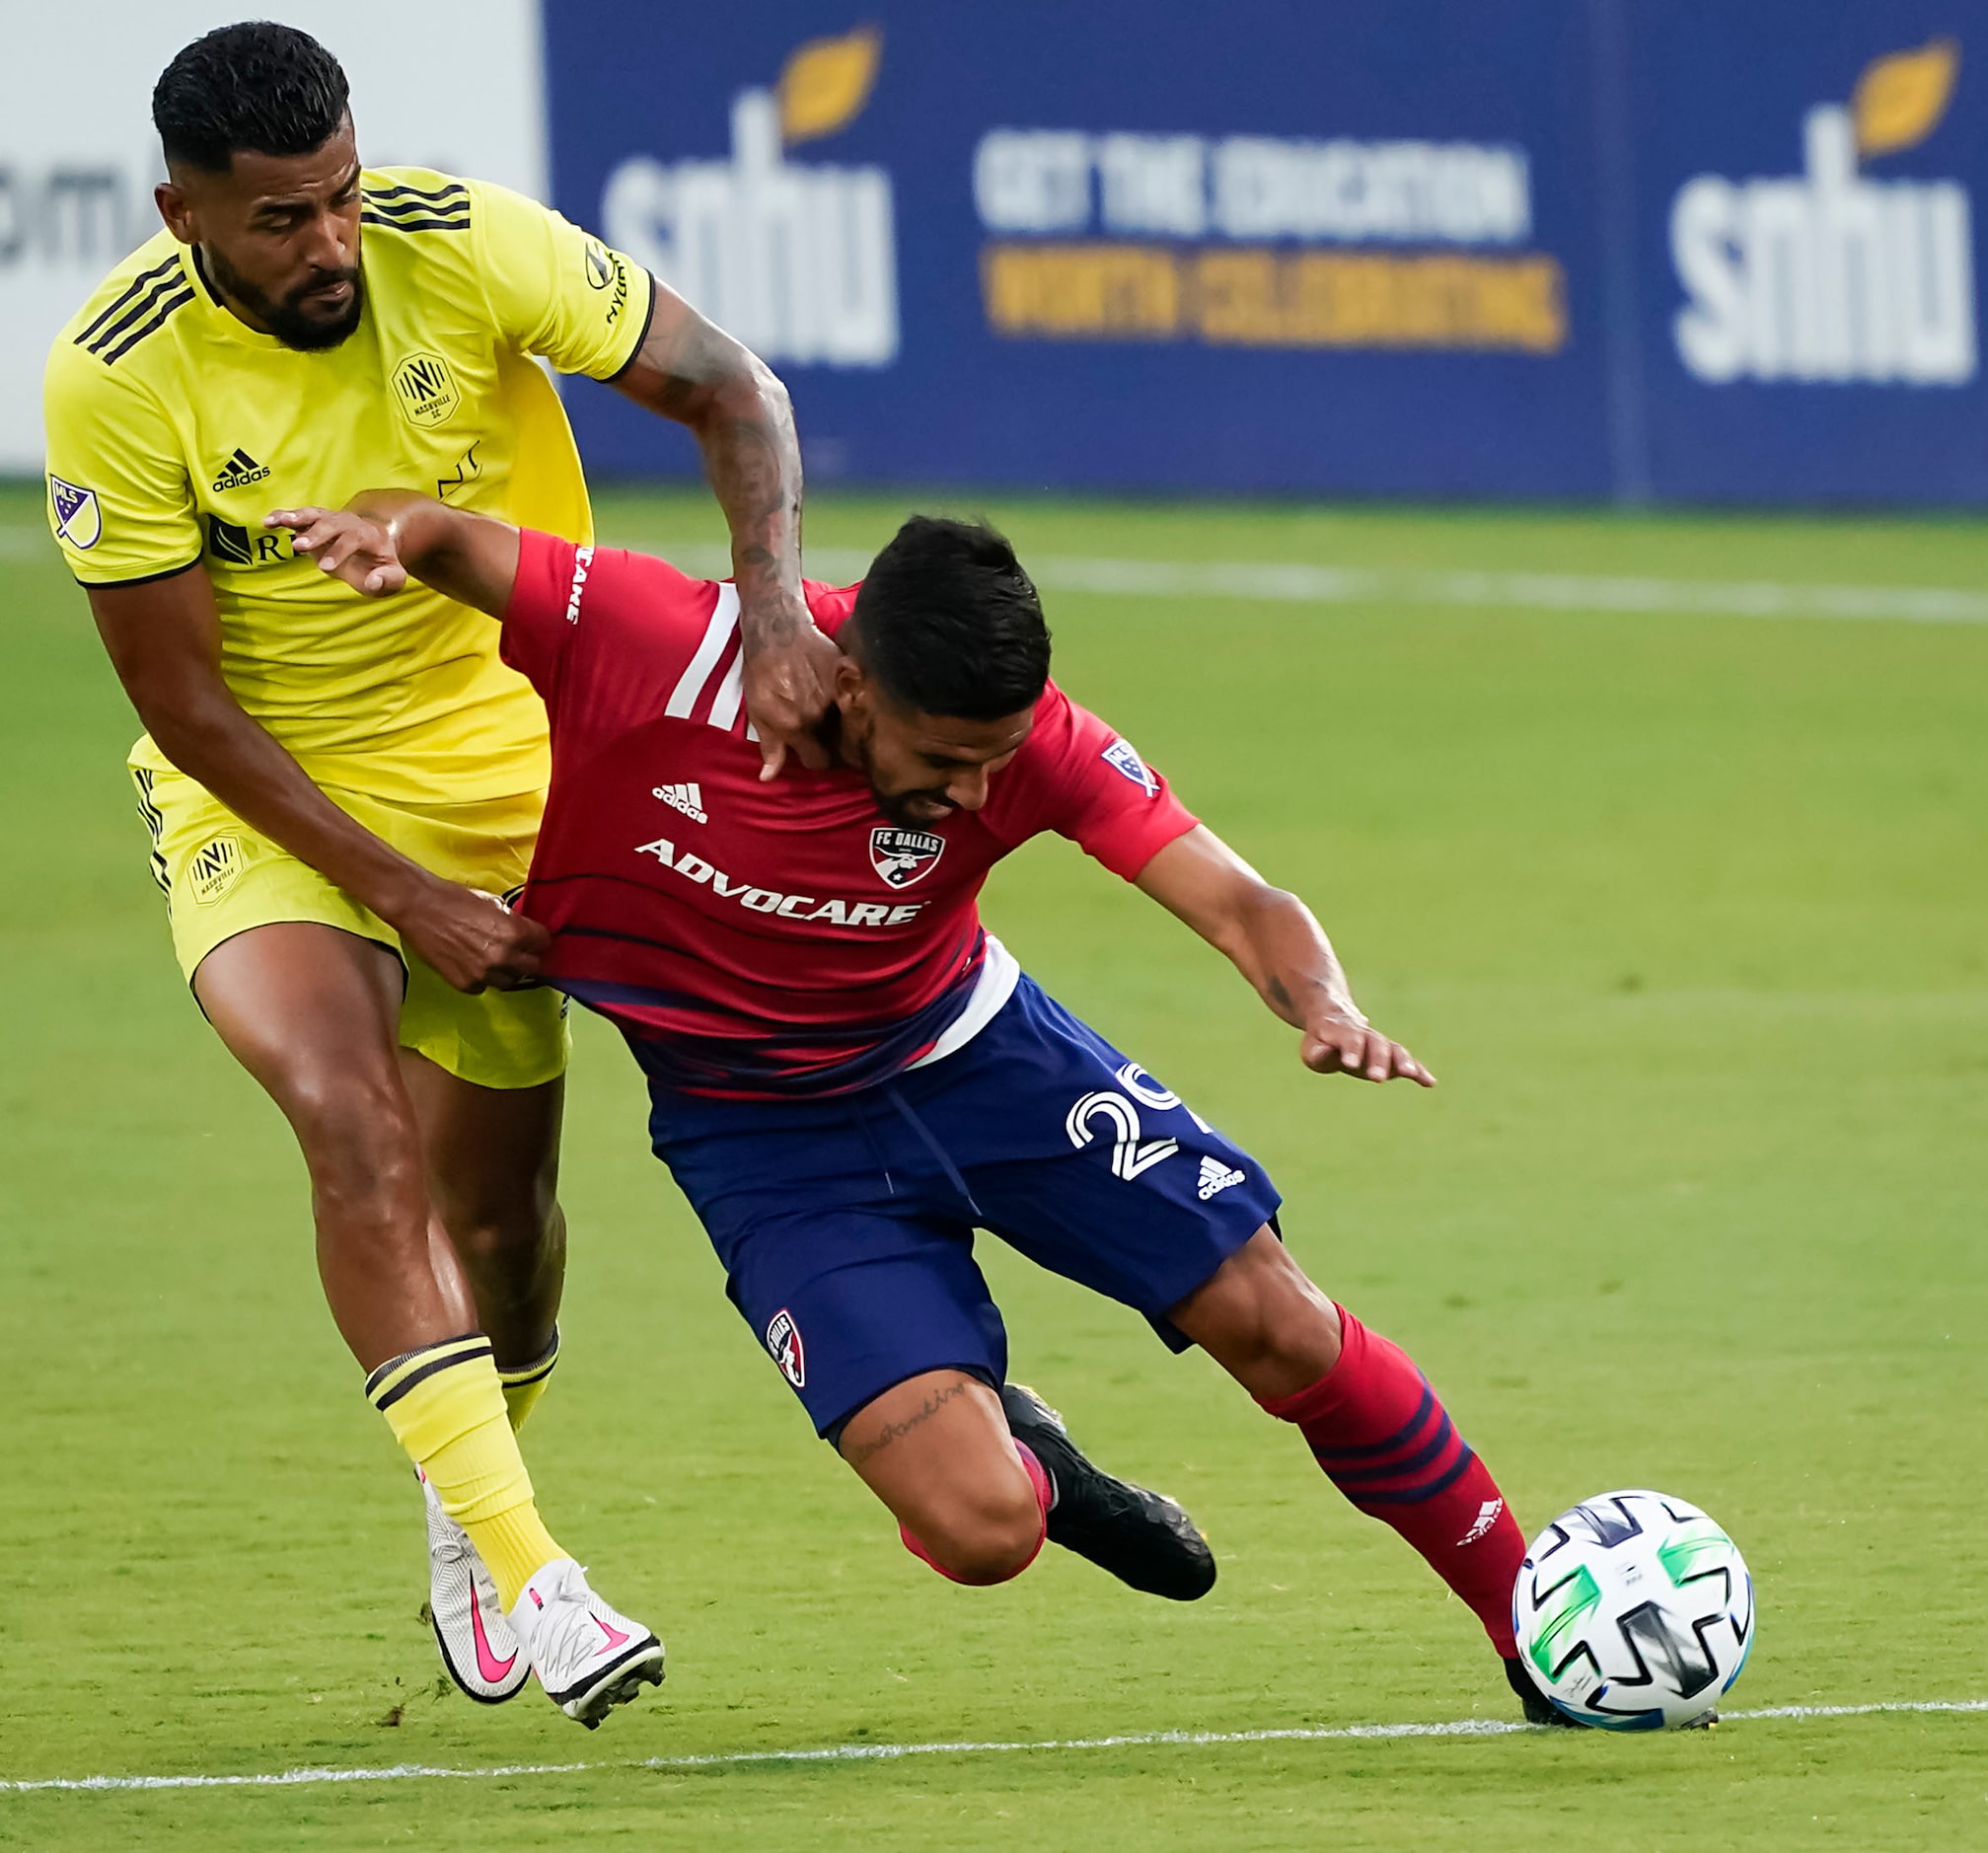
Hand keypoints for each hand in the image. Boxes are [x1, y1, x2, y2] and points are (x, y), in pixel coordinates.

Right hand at [266, 506, 406, 596]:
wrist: (374, 545)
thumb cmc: (382, 565)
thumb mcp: (393, 576)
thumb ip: (388, 580)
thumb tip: (373, 581)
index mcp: (368, 535)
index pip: (354, 539)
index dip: (340, 552)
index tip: (326, 568)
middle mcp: (348, 522)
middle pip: (331, 524)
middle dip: (316, 534)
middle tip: (299, 547)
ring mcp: (330, 519)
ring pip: (313, 514)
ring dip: (295, 517)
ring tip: (277, 522)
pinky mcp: (314, 522)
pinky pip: (298, 516)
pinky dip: (282, 516)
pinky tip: (267, 522)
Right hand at [389, 877, 549, 992]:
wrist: (418, 907)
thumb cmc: (454, 899)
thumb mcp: (494, 903)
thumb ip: (513, 921)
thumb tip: (524, 930)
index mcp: (515, 932)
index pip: (545, 943)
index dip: (539, 939)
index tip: (534, 939)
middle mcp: (503, 957)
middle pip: (532, 967)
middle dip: (526, 958)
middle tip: (516, 951)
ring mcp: (484, 974)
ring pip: (509, 982)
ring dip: (505, 971)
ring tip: (492, 958)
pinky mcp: (465, 984)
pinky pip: (483, 987)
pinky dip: (481, 978)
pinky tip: (472, 964)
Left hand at [739, 593, 840, 779]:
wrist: (777, 630)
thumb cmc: (762, 672)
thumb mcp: (758, 711)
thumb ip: (770, 747)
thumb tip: (768, 778)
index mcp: (797, 727)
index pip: (819, 761)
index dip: (816, 758)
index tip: (814, 749)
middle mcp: (820, 714)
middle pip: (838, 745)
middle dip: (833, 743)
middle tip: (824, 731)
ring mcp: (837, 693)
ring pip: (851, 722)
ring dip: (845, 722)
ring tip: (834, 713)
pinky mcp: (848, 674)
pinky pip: (858, 697)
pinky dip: (853, 699)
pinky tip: (844, 695)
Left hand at [1300, 1015, 1435, 1086]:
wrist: (1337, 1019)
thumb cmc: (1322, 1040)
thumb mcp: (1312, 1048)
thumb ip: (1318, 1053)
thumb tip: (1325, 1054)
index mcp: (1343, 1031)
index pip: (1349, 1039)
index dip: (1351, 1050)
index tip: (1350, 1064)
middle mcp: (1365, 1034)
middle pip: (1375, 1044)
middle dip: (1378, 1060)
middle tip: (1377, 1078)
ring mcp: (1380, 1042)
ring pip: (1394, 1049)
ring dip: (1403, 1061)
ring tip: (1410, 1074)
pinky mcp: (1391, 1054)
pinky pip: (1407, 1060)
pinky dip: (1419, 1070)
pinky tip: (1429, 1083)